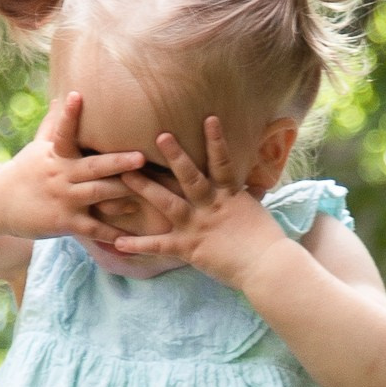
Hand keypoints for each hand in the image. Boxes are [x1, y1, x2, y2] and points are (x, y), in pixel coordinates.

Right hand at [0, 93, 144, 240]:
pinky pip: (92, 228)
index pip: (62, 132)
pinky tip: (130, 237)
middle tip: (141, 157)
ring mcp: (64, 199)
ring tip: (150, 192)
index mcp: (55, 154)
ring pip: (98, 195)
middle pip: (93, 167)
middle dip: (118, 162)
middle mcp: (61, 175)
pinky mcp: (64, 222)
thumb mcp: (36, 148)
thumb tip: (62, 98)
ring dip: (123, 194)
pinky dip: (111, 233)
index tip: (76, 96)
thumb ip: (53, 125)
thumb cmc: (23, 172)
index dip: (69, 115)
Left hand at [108, 115, 284, 281]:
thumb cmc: (266, 242)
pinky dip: (138, 245)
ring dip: (146, 188)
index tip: (209, 118)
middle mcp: (211, 206)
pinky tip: (118, 242)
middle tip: (159, 135)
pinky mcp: (190, 248)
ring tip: (125, 175)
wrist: (267, 268)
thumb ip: (247, 197)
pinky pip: (160, 245)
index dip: (217, 140)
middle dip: (175, 156)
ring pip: (168, 203)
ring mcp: (198, 225)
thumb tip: (254, 186)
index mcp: (230, 195)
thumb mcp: (257, 212)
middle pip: (190, 176)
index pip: (223, 162)